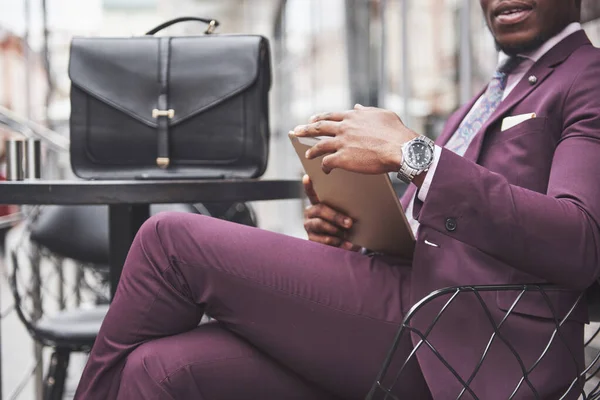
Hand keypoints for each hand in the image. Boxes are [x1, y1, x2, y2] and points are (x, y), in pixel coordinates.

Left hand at [292, 104, 418, 173]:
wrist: (401, 149)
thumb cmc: (396, 133)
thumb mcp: (382, 115)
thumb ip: (367, 111)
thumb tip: (357, 107)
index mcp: (353, 116)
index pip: (331, 115)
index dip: (319, 117)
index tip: (311, 119)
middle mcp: (345, 127)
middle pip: (319, 127)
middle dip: (305, 129)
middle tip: (296, 131)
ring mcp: (342, 143)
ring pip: (320, 146)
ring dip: (312, 150)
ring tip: (307, 154)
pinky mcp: (343, 158)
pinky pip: (327, 162)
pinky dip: (324, 166)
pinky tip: (324, 170)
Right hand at [302, 175, 359, 250]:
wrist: (344, 243)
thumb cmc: (345, 225)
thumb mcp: (345, 215)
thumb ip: (345, 209)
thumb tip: (353, 210)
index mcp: (317, 204)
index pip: (311, 193)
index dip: (308, 186)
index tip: (307, 177)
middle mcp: (310, 213)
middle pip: (320, 209)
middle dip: (335, 216)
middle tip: (350, 223)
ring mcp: (309, 226)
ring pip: (320, 224)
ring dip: (336, 230)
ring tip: (347, 234)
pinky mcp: (311, 239)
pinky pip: (323, 239)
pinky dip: (337, 242)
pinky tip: (347, 244)